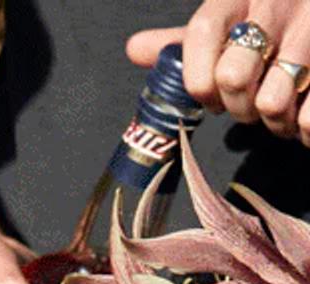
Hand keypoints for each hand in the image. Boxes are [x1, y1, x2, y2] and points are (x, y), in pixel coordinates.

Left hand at [130, 9, 309, 139]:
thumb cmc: (277, 19)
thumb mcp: (231, 18)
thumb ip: (186, 39)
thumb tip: (134, 49)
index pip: (201, 32)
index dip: (199, 78)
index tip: (211, 94)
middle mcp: (276, 4)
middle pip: (232, 76)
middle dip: (237, 106)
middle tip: (252, 102)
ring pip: (272, 102)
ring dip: (274, 121)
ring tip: (284, 106)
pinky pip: (309, 118)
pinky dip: (304, 129)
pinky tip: (305, 111)